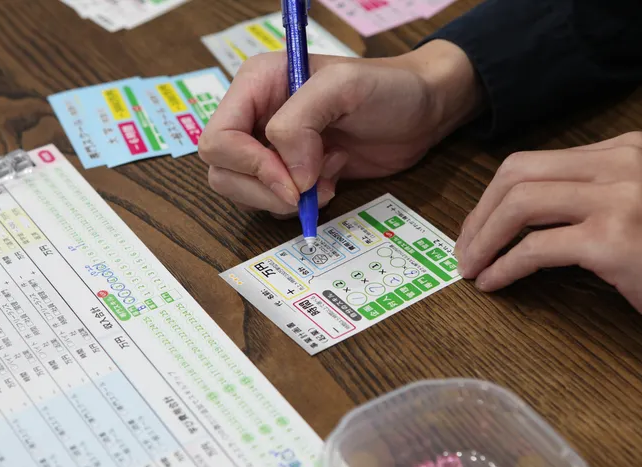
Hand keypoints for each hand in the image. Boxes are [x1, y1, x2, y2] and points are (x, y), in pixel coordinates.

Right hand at [199, 40, 481, 215]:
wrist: (422, 112)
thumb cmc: (388, 88)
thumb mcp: (343, 87)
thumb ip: (301, 123)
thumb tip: (289, 175)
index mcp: (256, 85)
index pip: (219, 138)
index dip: (249, 166)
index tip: (293, 180)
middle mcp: (255, 116)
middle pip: (224, 171)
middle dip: (264, 190)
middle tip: (307, 189)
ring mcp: (271, 147)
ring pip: (244, 192)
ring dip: (284, 199)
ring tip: (327, 178)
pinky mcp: (292, 173)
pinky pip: (273, 202)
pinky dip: (302, 204)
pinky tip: (332, 180)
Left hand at [455, 132, 641, 368]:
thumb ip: (599, 198)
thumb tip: (531, 219)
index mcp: (630, 149)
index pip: (536, 162)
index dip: (494, 197)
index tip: (478, 228)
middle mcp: (624, 162)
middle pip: (517, 174)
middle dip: (478, 214)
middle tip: (464, 251)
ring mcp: (621, 197)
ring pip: (519, 204)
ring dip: (482, 240)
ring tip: (470, 269)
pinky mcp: (616, 240)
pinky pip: (535, 248)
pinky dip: (505, 267)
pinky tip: (494, 284)